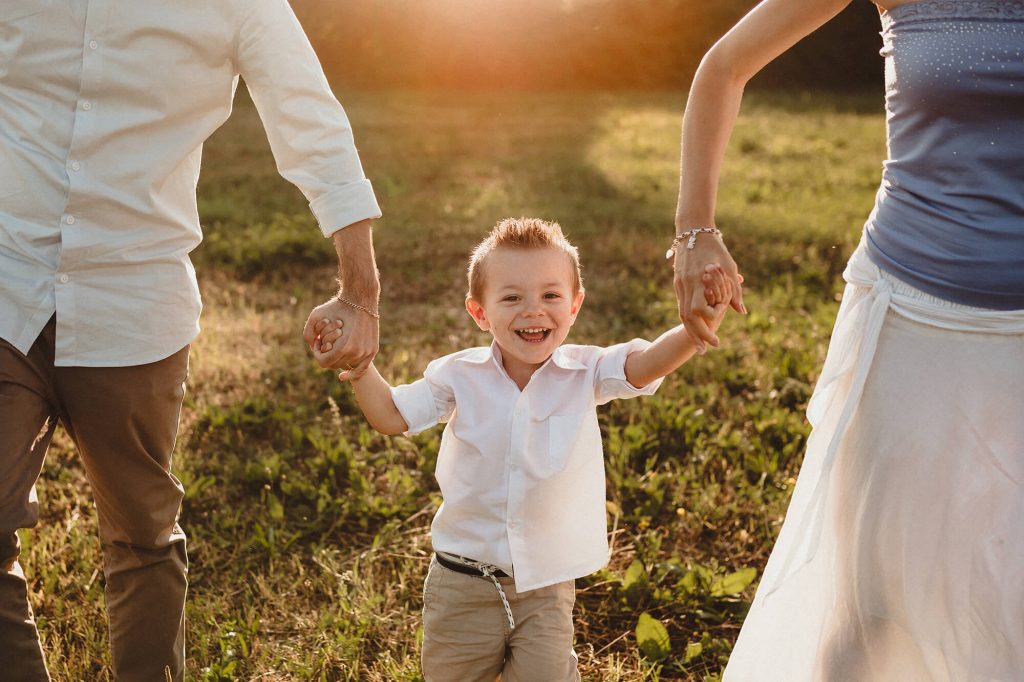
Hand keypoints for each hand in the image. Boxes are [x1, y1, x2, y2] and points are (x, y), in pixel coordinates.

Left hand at [303, 297, 378, 379]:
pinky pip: (362, 368)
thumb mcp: (316, 316)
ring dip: (339, 356)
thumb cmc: (337, 306)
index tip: (318, 342)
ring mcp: (366, 352)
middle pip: (335, 365)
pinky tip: (342, 376)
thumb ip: (308, 335)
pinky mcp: (373, 350)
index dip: (317, 353)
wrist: (361, 299)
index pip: (324, 362)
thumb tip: (312, 348)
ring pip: (347, 364)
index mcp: (343, 347)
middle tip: (327, 341)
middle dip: (328, 354)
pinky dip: (352, 373)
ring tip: (337, 342)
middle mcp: (356, 353)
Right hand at [673, 234, 744, 353]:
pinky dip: (688, 320)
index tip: (719, 325)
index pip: (698, 310)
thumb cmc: (716, 248)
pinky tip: (695, 328)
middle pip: (687, 318)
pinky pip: (681, 306)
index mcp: (698, 280)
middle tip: (707, 350)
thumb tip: (742, 313)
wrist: (693, 231)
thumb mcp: (730, 267)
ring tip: (700, 345)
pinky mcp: (678, 283)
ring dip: (691, 332)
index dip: (709, 321)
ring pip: (682, 315)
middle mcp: (685, 285)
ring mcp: (679, 285)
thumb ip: (735, 291)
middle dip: (698, 335)